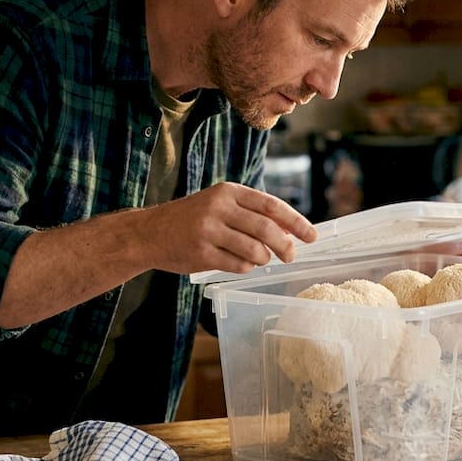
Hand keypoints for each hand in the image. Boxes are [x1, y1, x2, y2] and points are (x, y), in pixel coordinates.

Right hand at [138, 182, 316, 274]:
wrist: (149, 232)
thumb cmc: (191, 219)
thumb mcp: (220, 204)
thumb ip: (252, 213)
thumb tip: (291, 230)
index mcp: (228, 191)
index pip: (272, 206)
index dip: (296, 222)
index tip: (312, 235)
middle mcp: (219, 208)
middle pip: (267, 229)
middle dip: (286, 246)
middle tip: (291, 256)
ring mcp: (209, 231)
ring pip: (254, 251)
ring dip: (263, 259)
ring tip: (259, 259)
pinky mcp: (201, 254)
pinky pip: (237, 265)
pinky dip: (245, 268)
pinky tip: (239, 264)